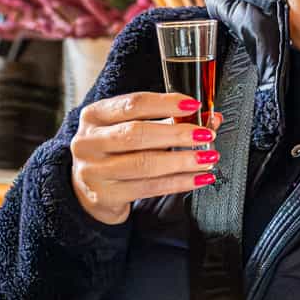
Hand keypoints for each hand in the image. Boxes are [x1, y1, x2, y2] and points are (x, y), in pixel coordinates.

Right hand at [69, 92, 224, 226]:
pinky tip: (199, 178)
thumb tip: (212, 118)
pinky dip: (179, 183)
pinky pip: (149, 188)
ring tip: (208, 157)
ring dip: (182, 161)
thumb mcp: (132, 129)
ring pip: (144, 164)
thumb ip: (170, 121)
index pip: (133, 104)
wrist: (87, 190)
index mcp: (94, 116)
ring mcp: (93, 171)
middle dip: (177, 134)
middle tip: (206, 135)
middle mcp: (88, 142)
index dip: (166, 103)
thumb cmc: (116, 153)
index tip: (194, 105)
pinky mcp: (103, 196)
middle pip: (137, 134)